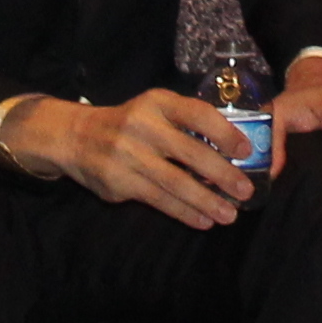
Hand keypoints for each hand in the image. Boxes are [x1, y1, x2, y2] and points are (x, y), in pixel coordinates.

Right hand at [4, 90, 257, 230]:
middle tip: (246, 190)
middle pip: (191, 152)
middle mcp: (142, 125)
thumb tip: (234, 152)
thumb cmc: (130, 125)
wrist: (76, 138)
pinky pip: (159, 200)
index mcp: (157, 102)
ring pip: (176, 182)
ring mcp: (128, 154)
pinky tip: (203, 220)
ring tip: (229, 214)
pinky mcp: (119, 181)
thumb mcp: (154, 111)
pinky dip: (184, 212)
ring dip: (206, 201)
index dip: (225, 132)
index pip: (197, 114)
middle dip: (222, 174)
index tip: (246, 150)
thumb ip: (186, 124)